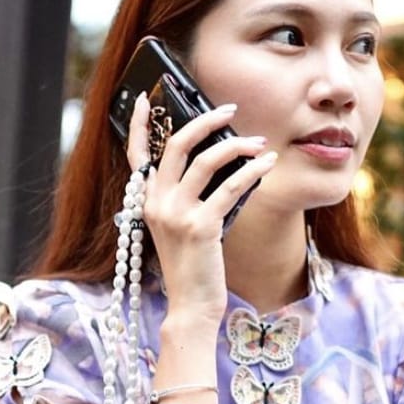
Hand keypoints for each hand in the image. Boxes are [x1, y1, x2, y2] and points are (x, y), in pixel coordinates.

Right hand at [125, 91, 276, 325]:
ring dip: (237, 145)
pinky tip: (267, 165)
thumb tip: (219, 159)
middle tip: (229, 110)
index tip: (144, 98)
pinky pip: (230, 187)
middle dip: (204, 120)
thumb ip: (186, 196)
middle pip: (176, 145)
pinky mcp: (200, 227)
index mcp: (146, 202)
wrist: (191, 306)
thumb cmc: (191, 266)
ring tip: (259, 143)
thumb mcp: (179, 227)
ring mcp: (176, 214)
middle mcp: (156, 204)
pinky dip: (252, 171)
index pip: (136, 155)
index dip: (137, 124)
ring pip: (206, 160)